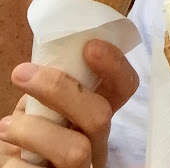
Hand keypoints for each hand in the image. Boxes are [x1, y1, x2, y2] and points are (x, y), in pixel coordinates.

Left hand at [0, 39, 138, 167]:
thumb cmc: (31, 136)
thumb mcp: (45, 108)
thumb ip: (55, 89)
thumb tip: (48, 57)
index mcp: (97, 117)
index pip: (124, 87)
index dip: (115, 66)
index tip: (90, 46)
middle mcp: (97, 145)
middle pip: (101, 116)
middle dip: (60, 89)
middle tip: (21, 73)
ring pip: (76, 151)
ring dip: (35, 131)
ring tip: (7, 126)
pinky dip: (16, 161)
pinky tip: (9, 156)